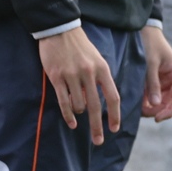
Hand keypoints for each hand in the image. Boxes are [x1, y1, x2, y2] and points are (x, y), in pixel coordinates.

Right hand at [38, 26, 122, 144]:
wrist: (60, 29)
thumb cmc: (80, 46)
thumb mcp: (97, 59)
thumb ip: (100, 80)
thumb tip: (100, 104)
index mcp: (102, 69)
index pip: (113, 97)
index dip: (114, 115)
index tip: (114, 129)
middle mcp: (89, 73)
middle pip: (96, 107)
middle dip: (97, 127)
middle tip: (98, 141)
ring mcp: (72, 75)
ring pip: (79, 105)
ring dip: (80, 113)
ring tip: (78, 114)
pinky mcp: (56, 77)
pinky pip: (64, 101)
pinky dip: (68, 114)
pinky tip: (72, 123)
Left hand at [141, 25, 171, 122]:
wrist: (143, 30)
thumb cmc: (149, 43)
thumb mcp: (150, 63)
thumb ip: (153, 83)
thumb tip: (154, 104)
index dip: (170, 111)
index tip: (157, 118)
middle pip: (170, 102)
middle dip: (158, 110)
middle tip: (142, 113)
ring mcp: (165, 80)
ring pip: (161, 101)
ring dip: (151, 107)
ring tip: (138, 108)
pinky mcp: (155, 80)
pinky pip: (153, 95)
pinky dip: (146, 100)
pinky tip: (137, 102)